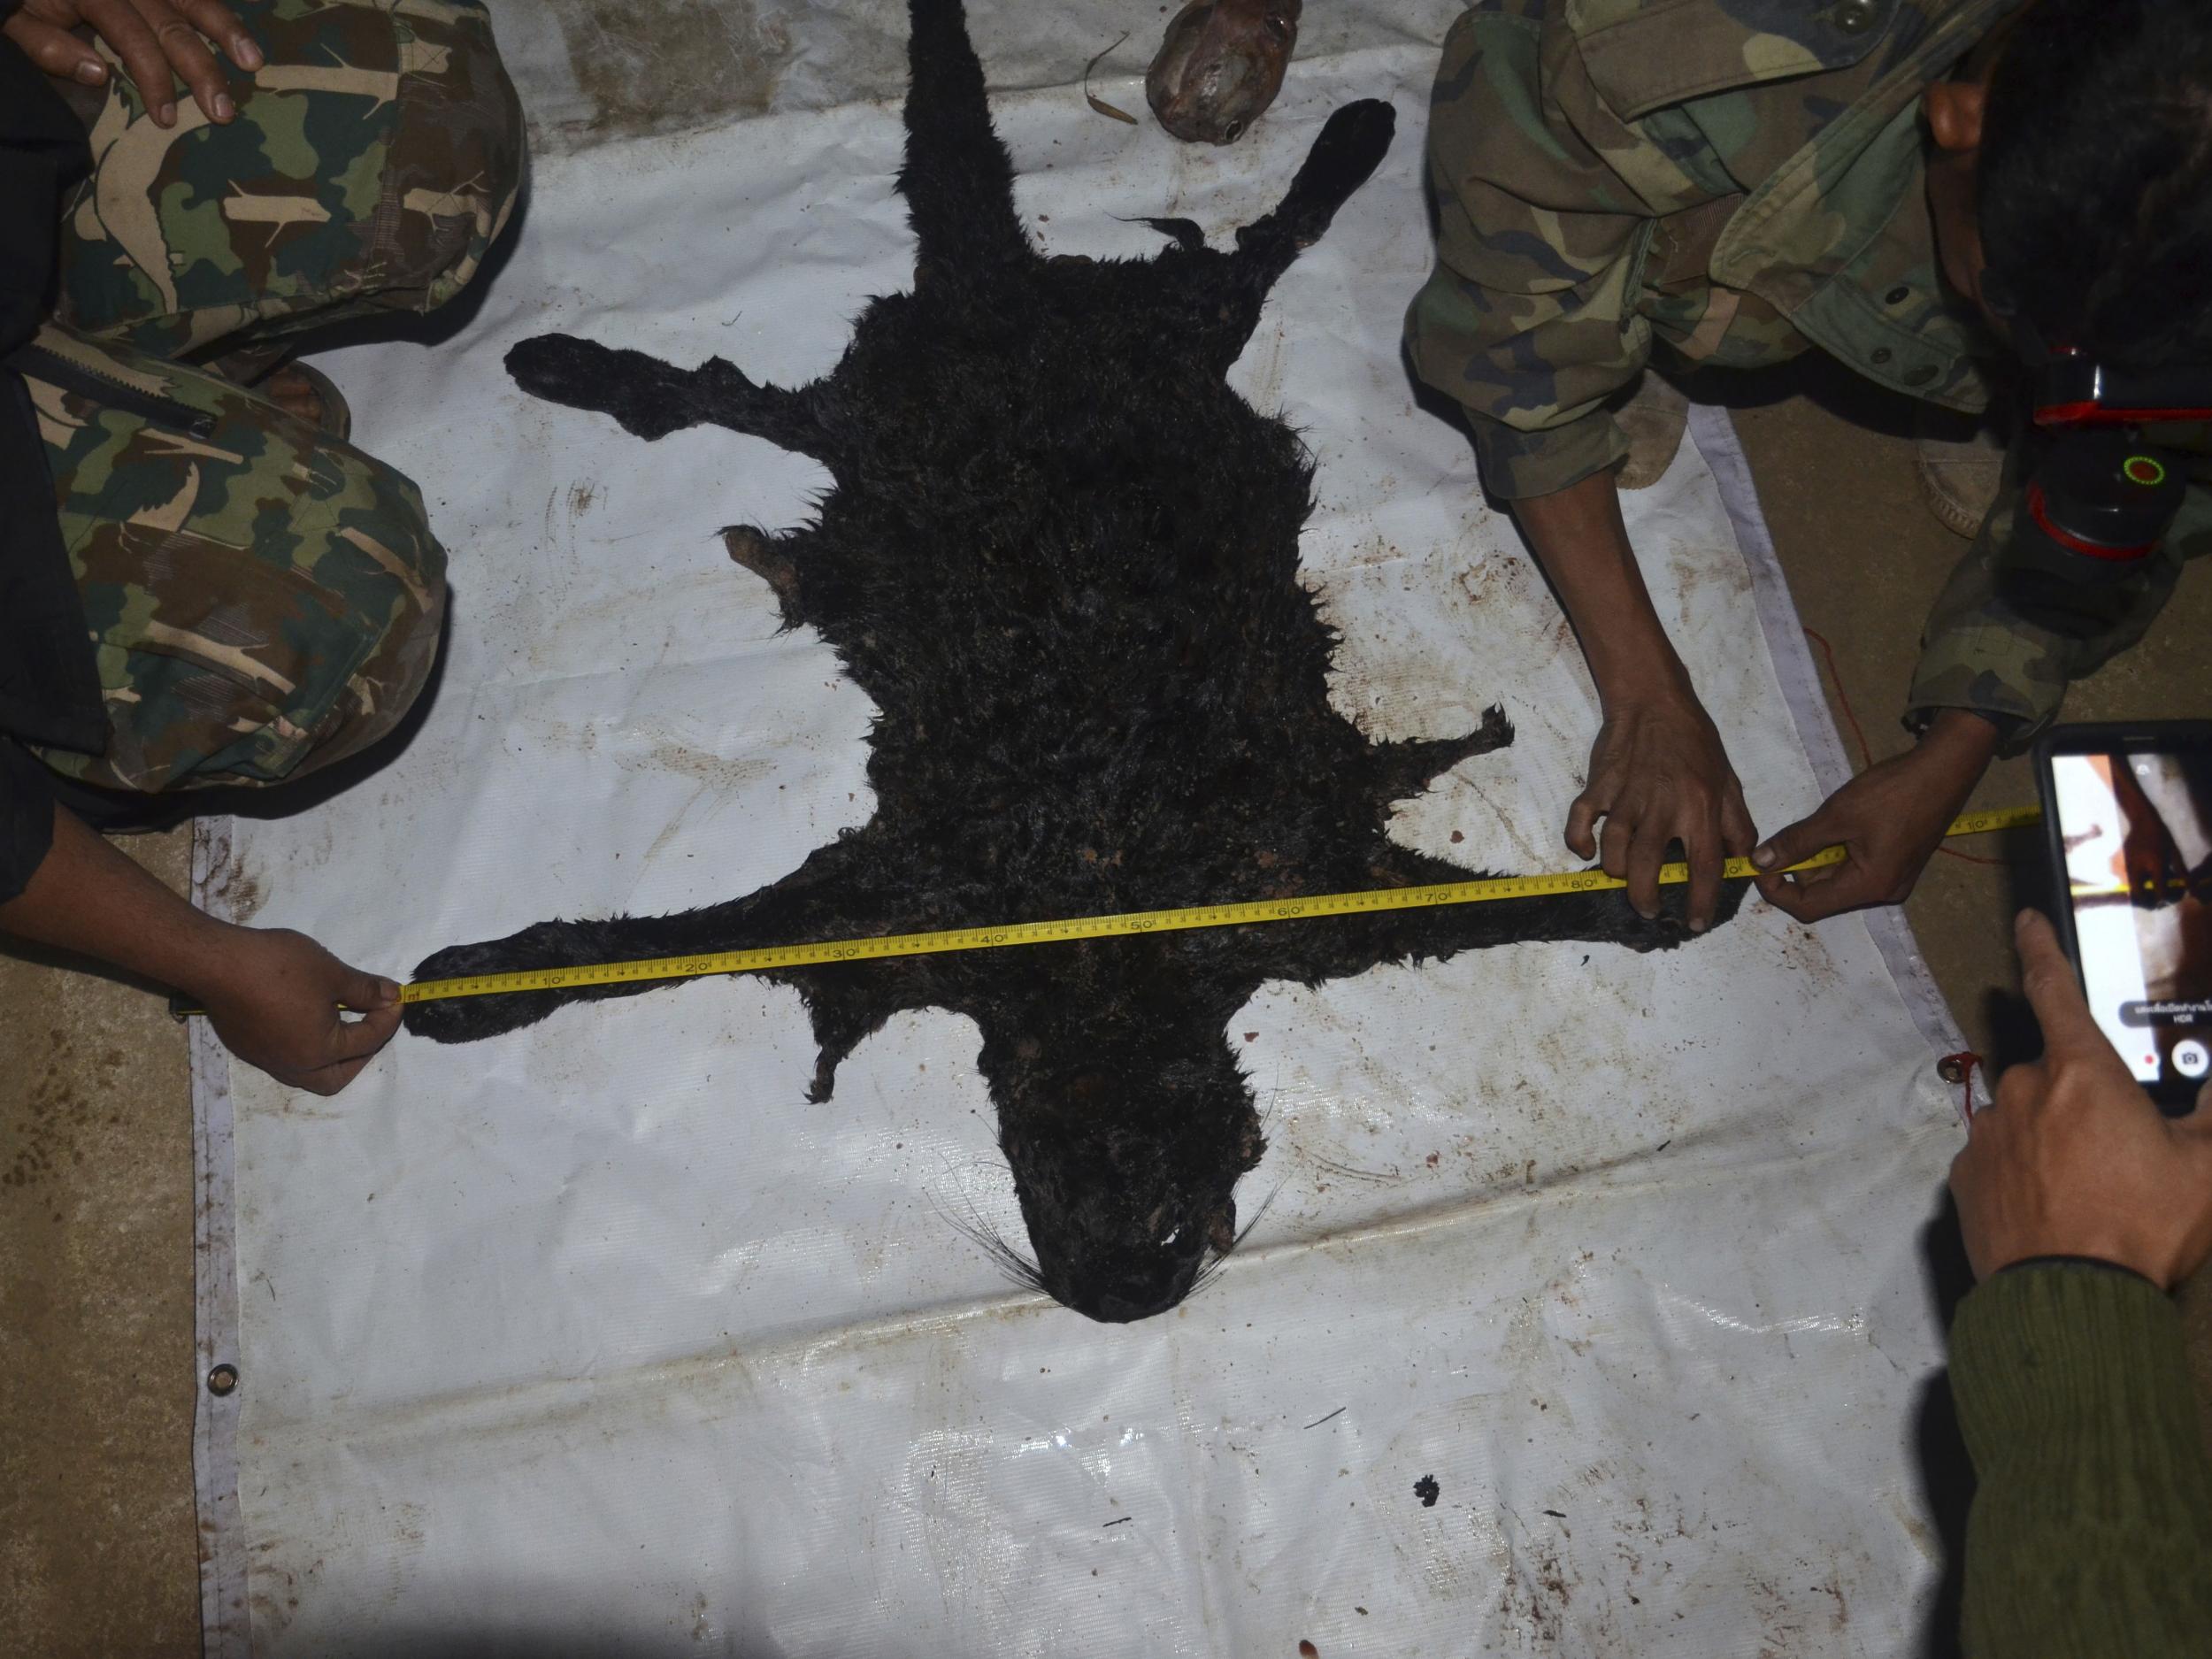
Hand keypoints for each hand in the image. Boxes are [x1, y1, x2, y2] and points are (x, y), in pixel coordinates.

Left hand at [3, 0, 259, 126]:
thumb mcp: (15, 22)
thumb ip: (48, 47)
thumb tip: (98, 74)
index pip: (133, 37)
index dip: (154, 79)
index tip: (168, 119)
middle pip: (171, 23)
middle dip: (202, 70)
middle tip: (225, 112)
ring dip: (226, 29)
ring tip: (253, 61)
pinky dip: (216, 6)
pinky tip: (248, 23)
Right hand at [191, 926, 401, 1095]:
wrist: (216, 962)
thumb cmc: (279, 968)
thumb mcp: (331, 973)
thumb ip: (366, 990)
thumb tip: (391, 997)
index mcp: (319, 1053)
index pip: (367, 1041)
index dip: (388, 1017)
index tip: (396, 996)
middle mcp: (292, 1067)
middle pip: (337, 1078)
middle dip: (361, 1055)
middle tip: (372, 1025)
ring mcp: (266, 1060)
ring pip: (308, 1073)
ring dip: (330, 1055)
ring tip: (341, 1023)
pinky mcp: (247, 1048)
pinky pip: (285, 1058)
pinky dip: (305, 1046)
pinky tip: (307, 1019)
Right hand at [1565, 692, 1754, 931]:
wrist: (1653, 700)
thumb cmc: (1695, 742)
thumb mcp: (1728, 781)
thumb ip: (1737, 824)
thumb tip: (1743, 863)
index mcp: (1700, 808)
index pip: (1703, 866)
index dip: (1700, 901)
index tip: (1694, 923)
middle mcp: (1662, 807)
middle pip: (1649, 868)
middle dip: (1647, 898)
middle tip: (1650, 909)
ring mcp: (1626, 798)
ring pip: (1613, 851)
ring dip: (1617, 874)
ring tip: (1625, 880)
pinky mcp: (1599, 787)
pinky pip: (1580, 822)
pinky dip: (1579, 842)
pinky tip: (1587, 851)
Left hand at [1752, 709, 1998, 921]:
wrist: (1944, 769)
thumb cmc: (1892, 792)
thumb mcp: (1837, 815)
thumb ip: (1796, 842)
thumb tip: (1759, 862)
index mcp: (1870, 886)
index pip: (1808, 907)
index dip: (1777, 891)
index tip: (1759, 865)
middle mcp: (1884, 892)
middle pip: (1823, 896)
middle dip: (1798, 870)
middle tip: (1788, 838)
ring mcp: (1894, 880)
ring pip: (1839, 881)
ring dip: (1818, 859)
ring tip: (1818, 827)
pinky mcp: (1898, 865)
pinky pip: (1856, 870)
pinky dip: (1837, 854)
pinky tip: (1837, 828)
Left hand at [1949, 910, 2211, 1286]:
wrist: (2070, 1298)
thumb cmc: (2139, 1229)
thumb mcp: (2205, 1167)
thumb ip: (2210, 1115)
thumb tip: (2209, 1091)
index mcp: (2080, 1072)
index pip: (2054, 990)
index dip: (2041, 949)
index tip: (2026, 922)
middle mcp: (2023, 1090)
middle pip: (2053, 1074)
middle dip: (2081, 1100)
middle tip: (2118, 1151)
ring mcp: (1988, 1133)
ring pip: (2025, 1118)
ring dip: (2051, 1139)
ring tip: (2090, 1190)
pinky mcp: (1965, 1175)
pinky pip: (1999, 1157)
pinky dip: (2023, 1173)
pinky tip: (2054, 1207)